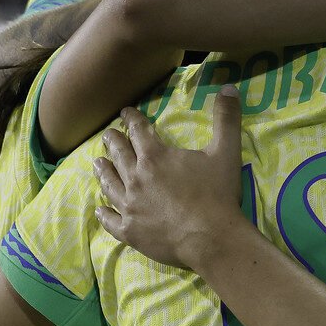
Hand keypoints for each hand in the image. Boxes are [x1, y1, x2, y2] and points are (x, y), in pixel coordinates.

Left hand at [95, 87, 245, 269]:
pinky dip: (104, 214)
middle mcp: (136, 178)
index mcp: (155, 157)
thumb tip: (229, 88)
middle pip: (119, 155)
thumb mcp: (226, 152)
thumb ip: (226, 119)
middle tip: (108, 134)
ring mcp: (130, 206)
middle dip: (113, 141)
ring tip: (97, 163)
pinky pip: (111, 220)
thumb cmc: (218, 194)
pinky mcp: (130, 231)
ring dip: (103, 172)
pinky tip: (100, 209)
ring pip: (109, 184)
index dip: (132, 119)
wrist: (211, 237)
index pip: (138, 131)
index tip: (125, 112)